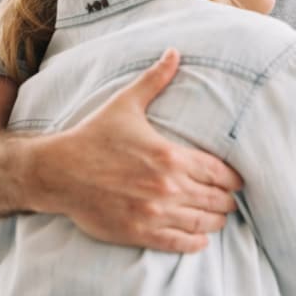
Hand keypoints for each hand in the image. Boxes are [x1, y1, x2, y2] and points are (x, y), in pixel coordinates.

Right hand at [28, 48, 242, 251]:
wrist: (58, 172)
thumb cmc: (93, 136)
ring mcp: (154, 213)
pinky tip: (201, 238)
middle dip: (227, 200)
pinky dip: (195, 242)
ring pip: (202, 222)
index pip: (218, 172)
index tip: (237, 181)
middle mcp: (167, 187)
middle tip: (229, 199)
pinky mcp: (139, 233)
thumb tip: (174, 52)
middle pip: (215, 199)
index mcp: (170, 156)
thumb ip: (155, 80)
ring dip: (216, 221)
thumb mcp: (126, 104)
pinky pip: (179, 243)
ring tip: (219, 217)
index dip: (233, 179)